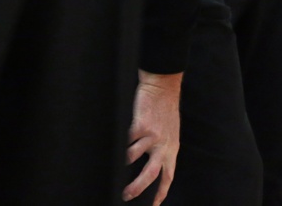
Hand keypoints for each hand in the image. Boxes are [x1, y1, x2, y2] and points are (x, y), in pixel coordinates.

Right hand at [123, 70, 181, 204]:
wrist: (163, 87)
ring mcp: (152, 135)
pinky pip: (126, 140)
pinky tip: (110, 147)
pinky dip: (117, 145)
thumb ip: (162, 149)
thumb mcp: (170, 133)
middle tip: (125, 196)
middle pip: (151, 173)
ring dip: (121, 163)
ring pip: (133, 157)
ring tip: (112, 167)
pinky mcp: (140, 124)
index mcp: (171, 148)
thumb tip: (148, 166)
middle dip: (137, 188)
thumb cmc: (164, 111)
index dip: (160, 193)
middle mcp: (163, 144)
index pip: (168, 176)